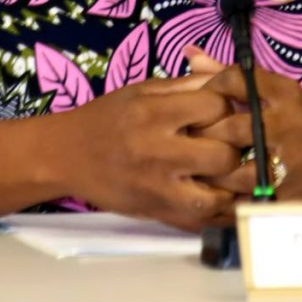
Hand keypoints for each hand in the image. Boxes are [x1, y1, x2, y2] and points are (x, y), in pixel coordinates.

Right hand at [63, 75, 239, 232]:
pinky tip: (225, 195)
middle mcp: (157, 152)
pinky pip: (203, 221)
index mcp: (154, 113)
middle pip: (223, 154)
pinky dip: (221, 211)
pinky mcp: (157, 214)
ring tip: (233, 171)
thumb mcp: (143, 90)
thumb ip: (186, 85)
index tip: (221, 108)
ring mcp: (158, 189)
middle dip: (235, 146)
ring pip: (218, 196)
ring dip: (232, 184)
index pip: (215, 107)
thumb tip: (227, 81)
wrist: (67, 155)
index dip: (226, 105)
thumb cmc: (108, 117)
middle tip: (230, 141)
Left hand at [194, 64, 301, 201]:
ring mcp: (291, 161)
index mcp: (282, 93)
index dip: (210, 89)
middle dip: (206, 134)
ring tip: (196, 166)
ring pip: (241, 171)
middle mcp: (288, 125)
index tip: (199, 100)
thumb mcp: (271, 87)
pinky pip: (251, 198)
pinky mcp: (290, 192)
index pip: (236, 81)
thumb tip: (189, 54)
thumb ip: (230, 75)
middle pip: (235, 129)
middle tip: (187, 137)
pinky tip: (215, 190)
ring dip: (214, 171)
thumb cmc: (294, 113)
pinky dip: (230, 196)